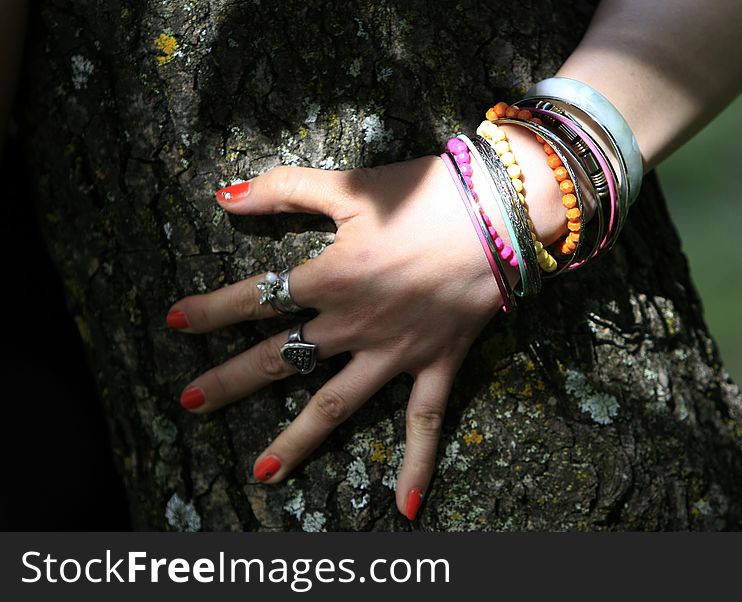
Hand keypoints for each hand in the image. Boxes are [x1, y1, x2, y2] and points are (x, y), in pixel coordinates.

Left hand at [167, 156, 501, 519]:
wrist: (499, 214)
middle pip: (280, 358)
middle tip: (189, 402)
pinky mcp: (434, 365)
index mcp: (329, 278)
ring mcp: (394, 353)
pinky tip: (404, 508)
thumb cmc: (425, 195)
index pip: (255, 298)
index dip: (211, 310)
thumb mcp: (349, 185)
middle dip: (231, 381)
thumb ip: (284, 189)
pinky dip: (418, 464)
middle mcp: (353, 325)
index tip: (175, 321)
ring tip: (259, 473)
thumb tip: (223, 196)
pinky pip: (424, 421)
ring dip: (295, 440)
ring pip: (335, 404)